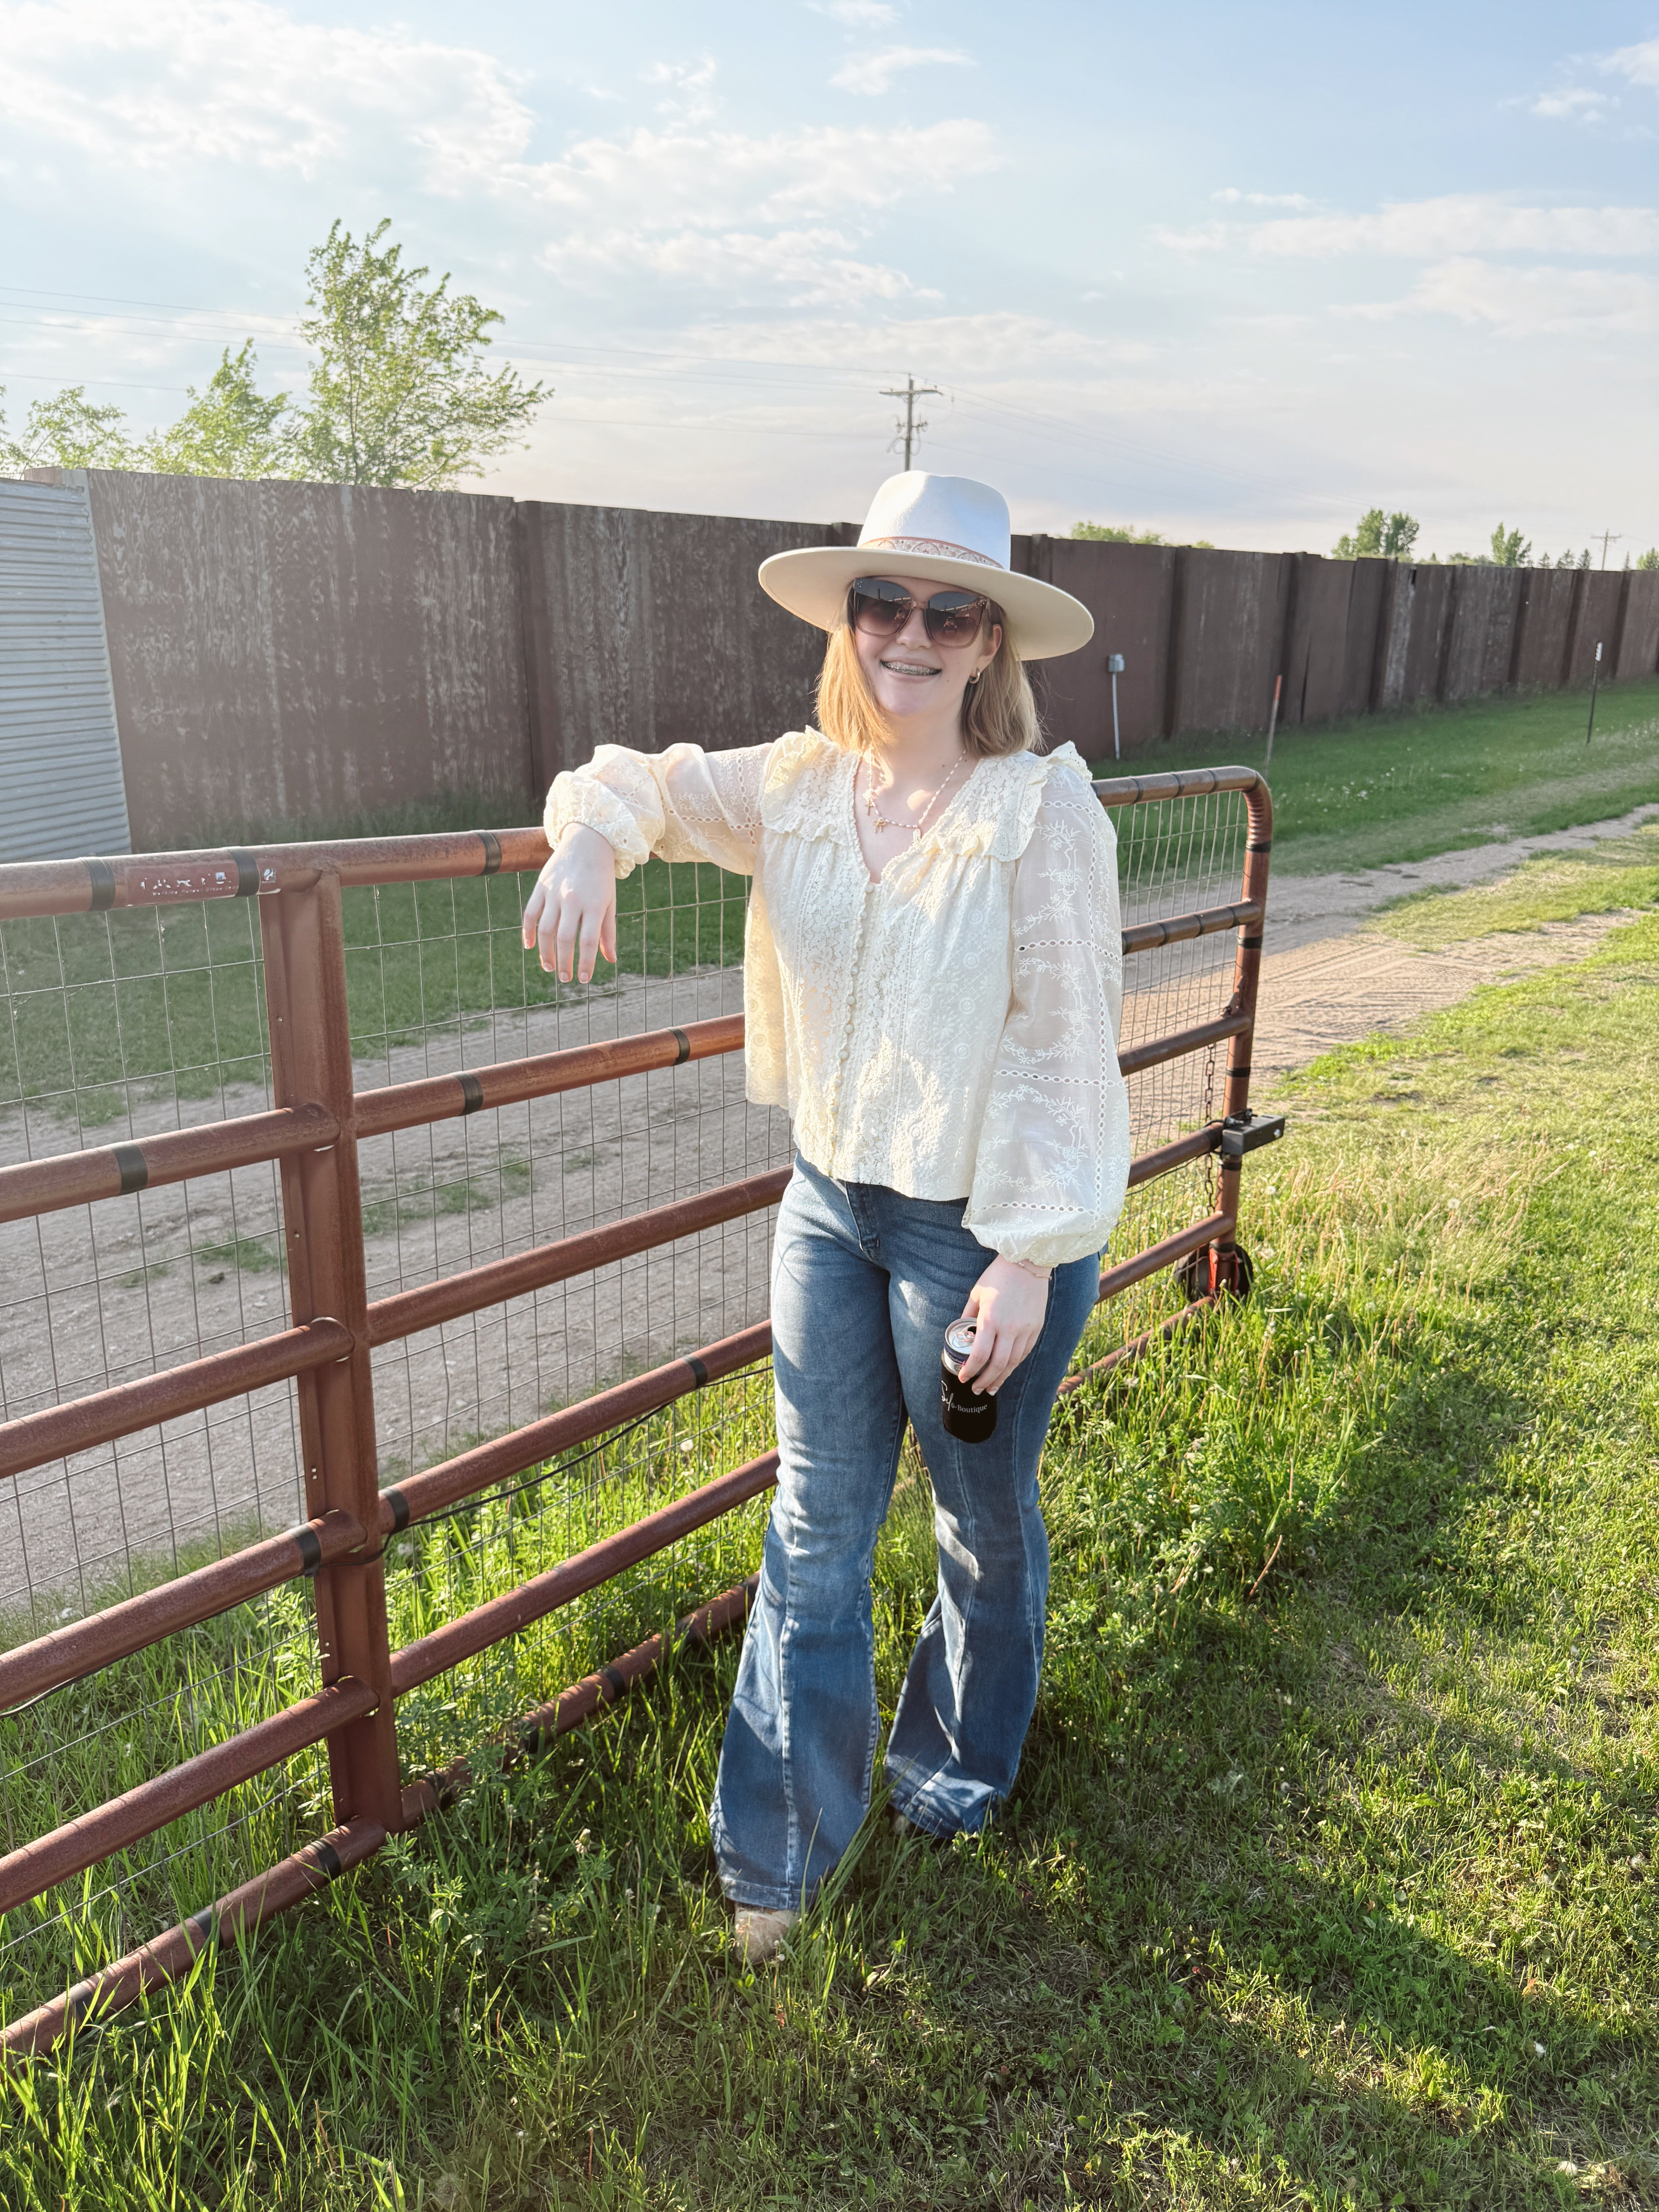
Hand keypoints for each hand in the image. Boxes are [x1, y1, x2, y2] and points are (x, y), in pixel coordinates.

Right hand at [521, 824, 617, 982]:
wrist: (587, 842)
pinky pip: (529, 914)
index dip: (586, 963)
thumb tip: (610, 960)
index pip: (588, 941)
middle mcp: (572, 899)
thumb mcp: (609, 903)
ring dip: (545, 952)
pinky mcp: (540, 887)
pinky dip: (527, 932)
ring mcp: (554, 893)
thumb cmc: (602, 877)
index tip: (584, 979)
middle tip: (564, 978)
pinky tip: (530, 947)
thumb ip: (608, 932)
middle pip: (564, 939)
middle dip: (564, 962)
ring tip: (549, 967)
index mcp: (594, 904)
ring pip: (545, 929)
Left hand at [958, 1257, 1050, 1394]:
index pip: (979, 1355)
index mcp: (990, 1319)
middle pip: (997, 1364)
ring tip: (992, 1387)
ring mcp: (1025, 1329)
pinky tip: (1007, 1370)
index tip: (963, 1377)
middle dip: (985, 1380)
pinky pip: (1025, 1352)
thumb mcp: (977, 1293)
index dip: (970, 1370)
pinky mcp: (1036, 1327)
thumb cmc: (998, 1276)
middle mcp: (1009, 1328)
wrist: (1027, 1262)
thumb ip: (968, 1314)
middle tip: (976, 1389)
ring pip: (1013, 1362)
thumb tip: (961, 1331)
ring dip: (1001, 1377)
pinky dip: (1015, 1364)